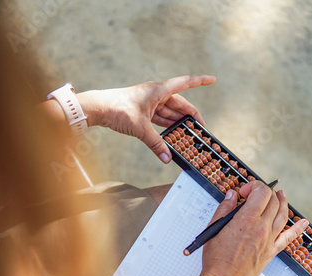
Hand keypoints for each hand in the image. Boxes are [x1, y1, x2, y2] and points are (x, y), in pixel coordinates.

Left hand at [78, 75, 215, 162]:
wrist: (98, 108)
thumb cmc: (118, 110)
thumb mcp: (140, 128)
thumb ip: (156, 144)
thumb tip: (167, 158)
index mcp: (158, 90)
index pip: (185, 83)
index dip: (200, 82)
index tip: (213, 80)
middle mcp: (155, 94)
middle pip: (179, 103)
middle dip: (190, 115)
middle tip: (201, 127)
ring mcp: (149, 102)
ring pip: (169, 112)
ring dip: (178, 122)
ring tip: (189, 133)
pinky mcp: (142, 111)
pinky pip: (159, 118)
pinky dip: (166, 126)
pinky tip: (172, 134)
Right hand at [200, 181, 308, 275]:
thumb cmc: (217, 259)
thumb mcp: (214, 229)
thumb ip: (224, 208)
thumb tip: (231, 196)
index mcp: (246, 220)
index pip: (261, 192)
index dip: (254, 186)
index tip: (244, 192)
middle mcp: (261, 228)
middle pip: (273, 201)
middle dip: (265, 192)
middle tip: (255, 194)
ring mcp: (269, 240)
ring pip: (283, 215)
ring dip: (283, 202)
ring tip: (281, 195)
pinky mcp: (271, 251)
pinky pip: (288, 237)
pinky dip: (298, 228)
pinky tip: (303, 223)